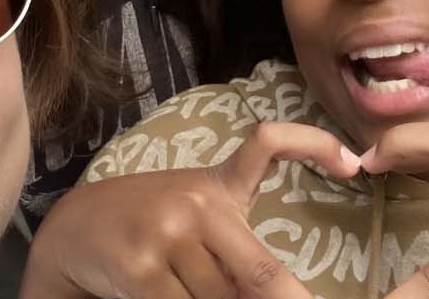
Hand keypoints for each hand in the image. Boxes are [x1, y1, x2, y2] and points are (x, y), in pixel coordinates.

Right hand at [21, 122, 358, 298]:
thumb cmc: (150, 228)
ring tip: (198, 294)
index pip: (267, 144)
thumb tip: (279, 293)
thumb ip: (234, 248)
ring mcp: (167, 234)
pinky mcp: (140, 268)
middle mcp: (196, 203)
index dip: (312, 145)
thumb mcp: (196, 218)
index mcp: (217, 186)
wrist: (75, 229)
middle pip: (259, 272)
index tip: (353, 162)